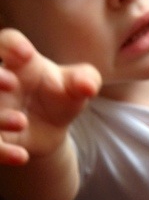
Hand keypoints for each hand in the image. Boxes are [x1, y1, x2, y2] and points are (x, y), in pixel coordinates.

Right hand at [0, 29, 99, 165]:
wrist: (52, 128)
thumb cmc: (60, 95)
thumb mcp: (77, 87)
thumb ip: (85, 80)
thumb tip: (88, 86)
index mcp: (17, 62)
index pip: (6, 42)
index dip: (11, 45)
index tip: (27, 54)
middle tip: (10, 82)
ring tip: (21, 121)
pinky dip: (2, 152)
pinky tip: (22, 156)